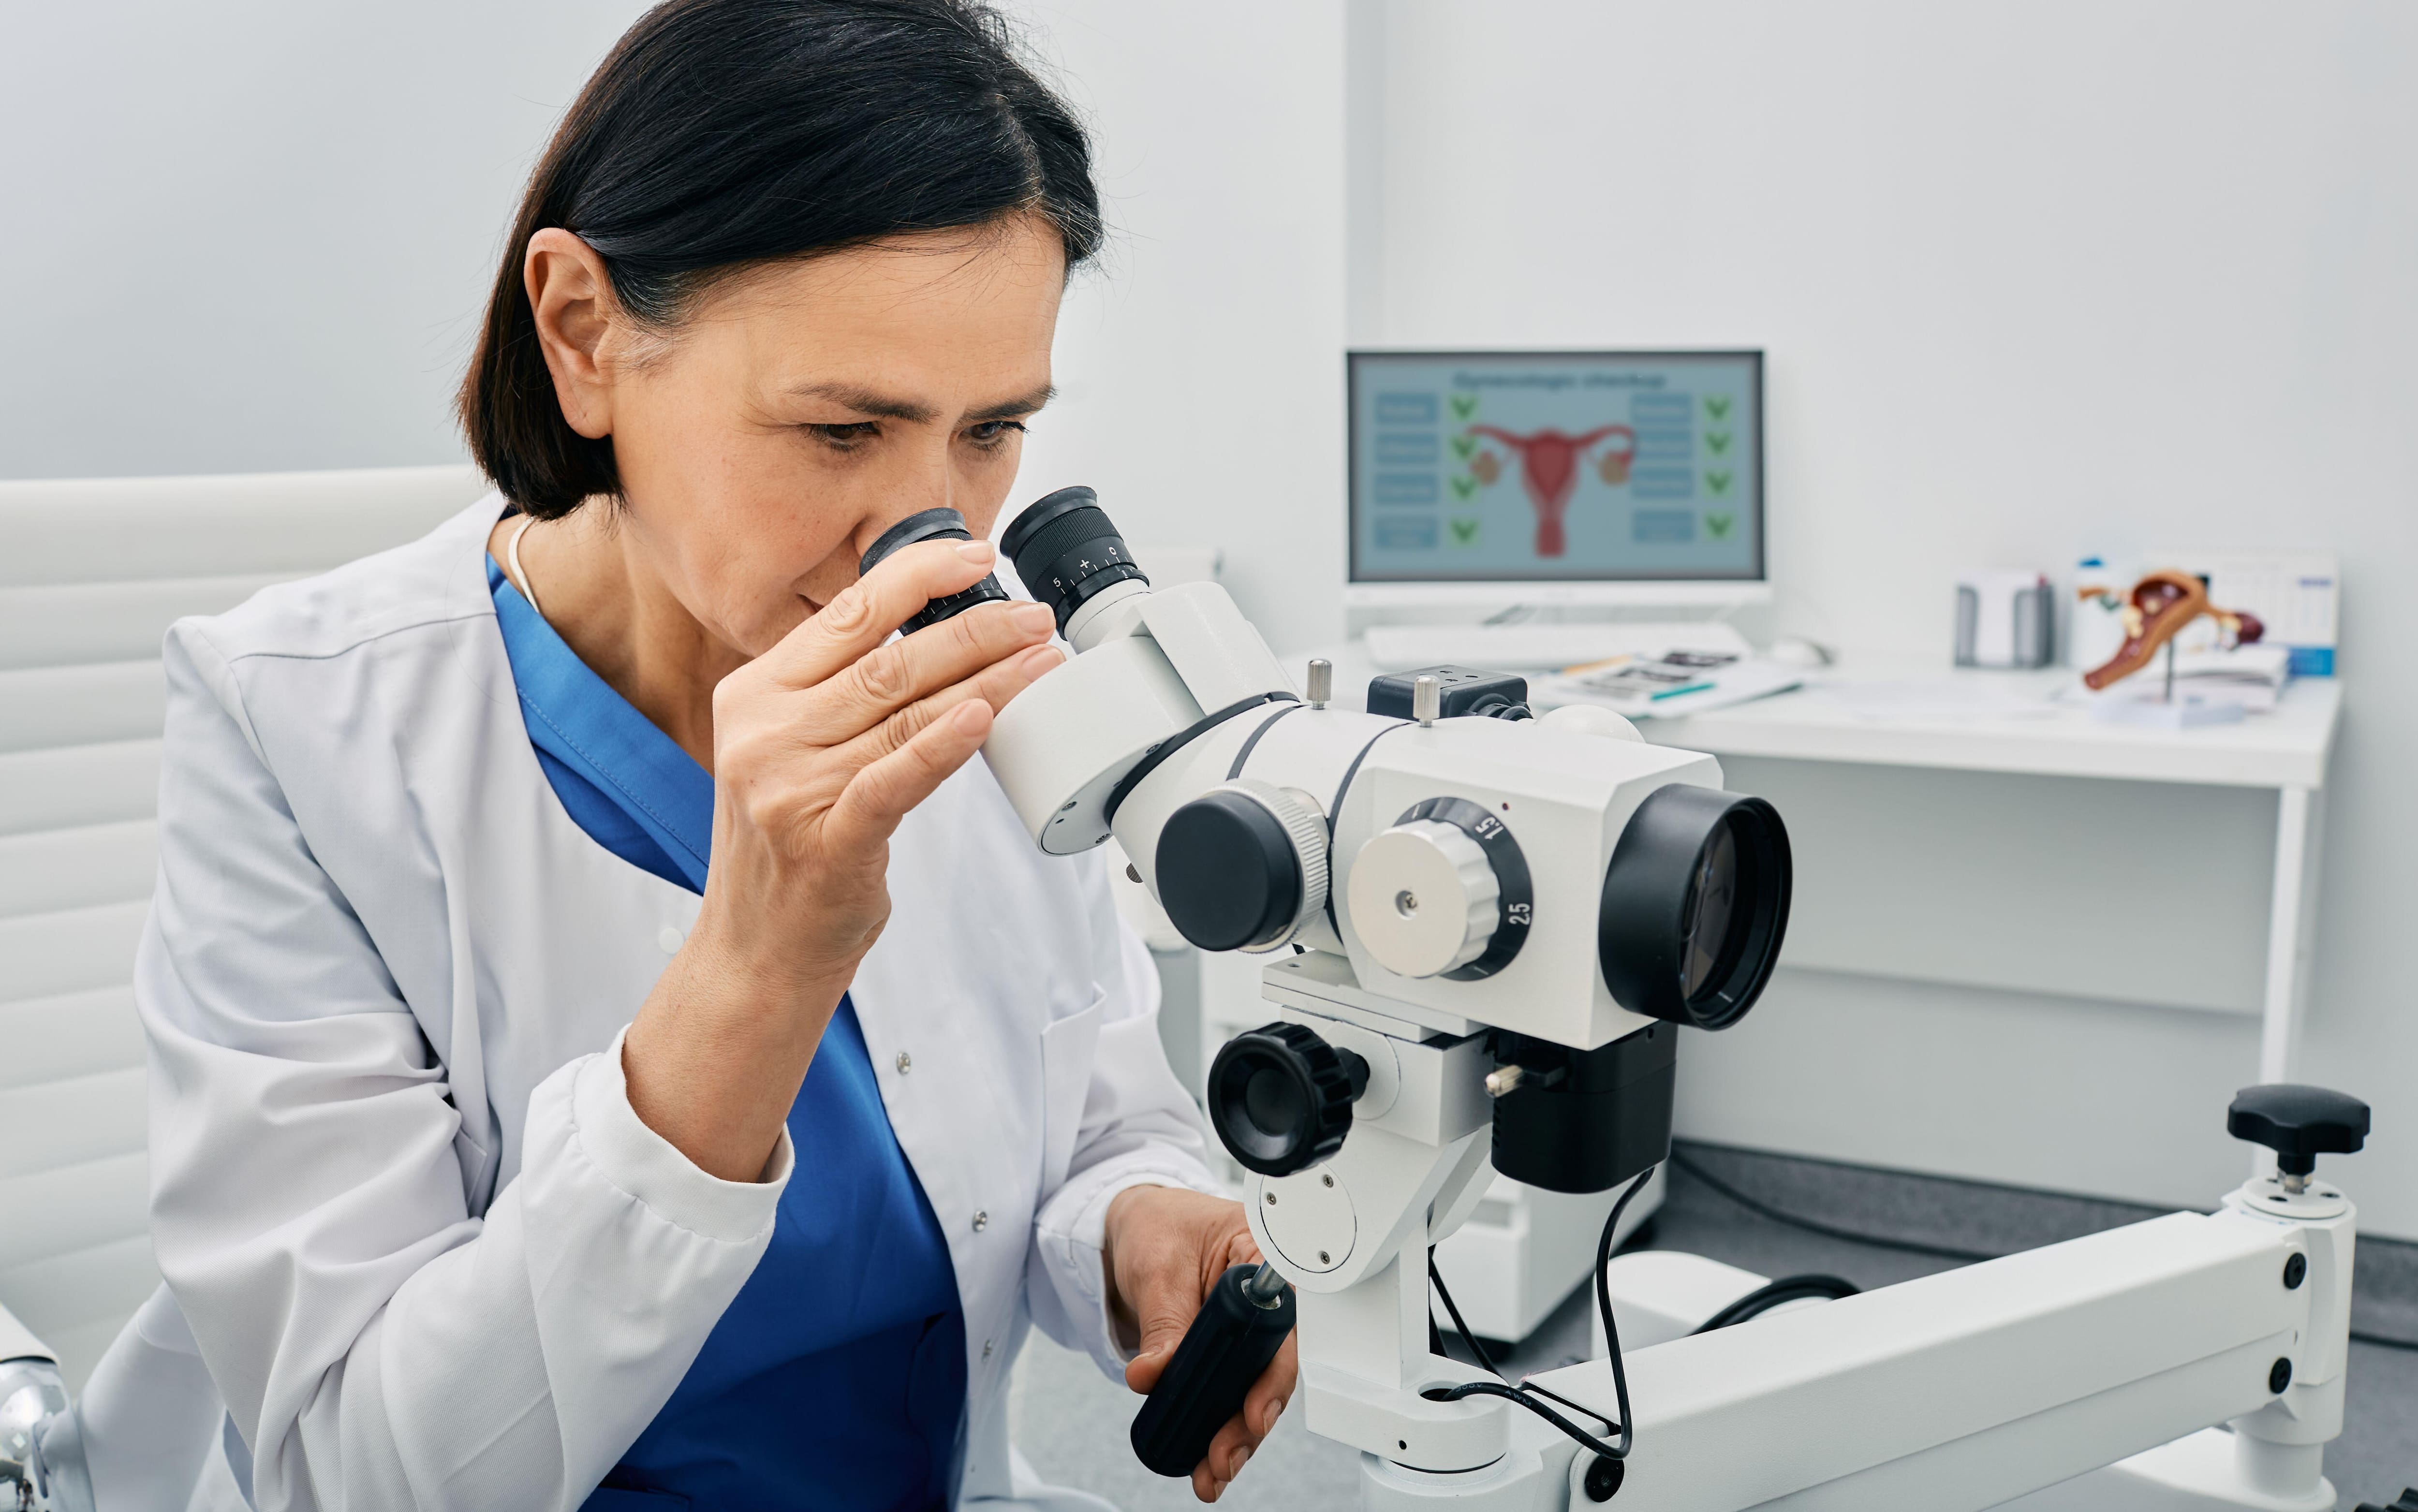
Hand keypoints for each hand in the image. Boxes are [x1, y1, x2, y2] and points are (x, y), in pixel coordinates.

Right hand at [625, 538, 1061, 1179]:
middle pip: (888, 658)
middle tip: (1033, 616)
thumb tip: (929, 631)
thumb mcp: (788, 753)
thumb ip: (835, 694)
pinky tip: (985, 715)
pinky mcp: (823, 839)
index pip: (846, 614)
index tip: (976, 556)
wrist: (756, 951)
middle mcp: (764, 733)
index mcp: (753, 695)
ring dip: (987, 680)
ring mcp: (789, 786)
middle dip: (973, 628)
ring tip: (1042, 658)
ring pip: (906, 712)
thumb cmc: (788, 849)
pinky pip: (895, 778)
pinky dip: (944, 744)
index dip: (917, 576)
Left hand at [1105, 1186, 1297, 1502]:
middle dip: (1249, 1420)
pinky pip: (1226, 1394)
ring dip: (1233, 1435)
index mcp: (1260, 1259)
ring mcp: (1242, 1331)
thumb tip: (1153, 1374)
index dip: (1271, 1374)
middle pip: (1269, 1368)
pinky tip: (1204, 1459)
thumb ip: (1162, 1322)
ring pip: (1250, 1390)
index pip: (1278, 1323)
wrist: (1129, 1228)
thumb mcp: (1156, 1269)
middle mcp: (1261, 1301)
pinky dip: (1215, 1428)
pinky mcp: (1221, 1354)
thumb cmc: (1155, 1226)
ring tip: (1213, 1471)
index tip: (1253, 1410)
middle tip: (1223, 1455)